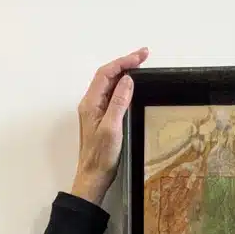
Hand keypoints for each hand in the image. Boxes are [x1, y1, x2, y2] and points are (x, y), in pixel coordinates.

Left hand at [70, 47, 149, 204]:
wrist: (93, 177)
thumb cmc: (101, 156)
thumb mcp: (112, 128)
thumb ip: (119, 102)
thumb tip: (128, 80)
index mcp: (90, 103)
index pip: (106, 74)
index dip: (123, 62)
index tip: (141, 57)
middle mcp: (91, 104)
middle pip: (107, 75)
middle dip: (125, 63)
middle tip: (144, 56)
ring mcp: (96, 111)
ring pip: (110, 85)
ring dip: (125, 73)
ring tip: (141, 65)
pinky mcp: (102, 118)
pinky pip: (112, 96)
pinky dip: (124, 87)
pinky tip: (133, 86)